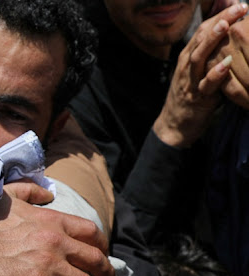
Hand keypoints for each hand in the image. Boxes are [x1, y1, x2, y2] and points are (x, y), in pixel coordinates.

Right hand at [0, 185, 114, 275]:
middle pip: (94, 260)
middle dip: (107, 274)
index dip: (101, 245)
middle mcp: (56, 242)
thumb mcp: (8, 196)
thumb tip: (49, 192)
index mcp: (51, 220)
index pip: (90, 231)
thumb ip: (31, 191)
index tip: (103, 255)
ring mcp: (48, 265)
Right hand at [153, 3, 247, 146]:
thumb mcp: (198, 70)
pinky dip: (216, 74)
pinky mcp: (197, 98)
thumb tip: (224, 27)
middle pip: (201, 38)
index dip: (220, 15)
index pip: (202, 30)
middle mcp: (187, 66)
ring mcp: (190, 81)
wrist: (174, 125)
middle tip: (240, 7)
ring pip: (199, 58)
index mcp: (188, 57)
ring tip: (227, 26)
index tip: (239, 4)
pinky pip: (206, 85)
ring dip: (213, 41)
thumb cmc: (190, 95)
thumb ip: (210, 50)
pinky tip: (227, 63)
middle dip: (221, 21)